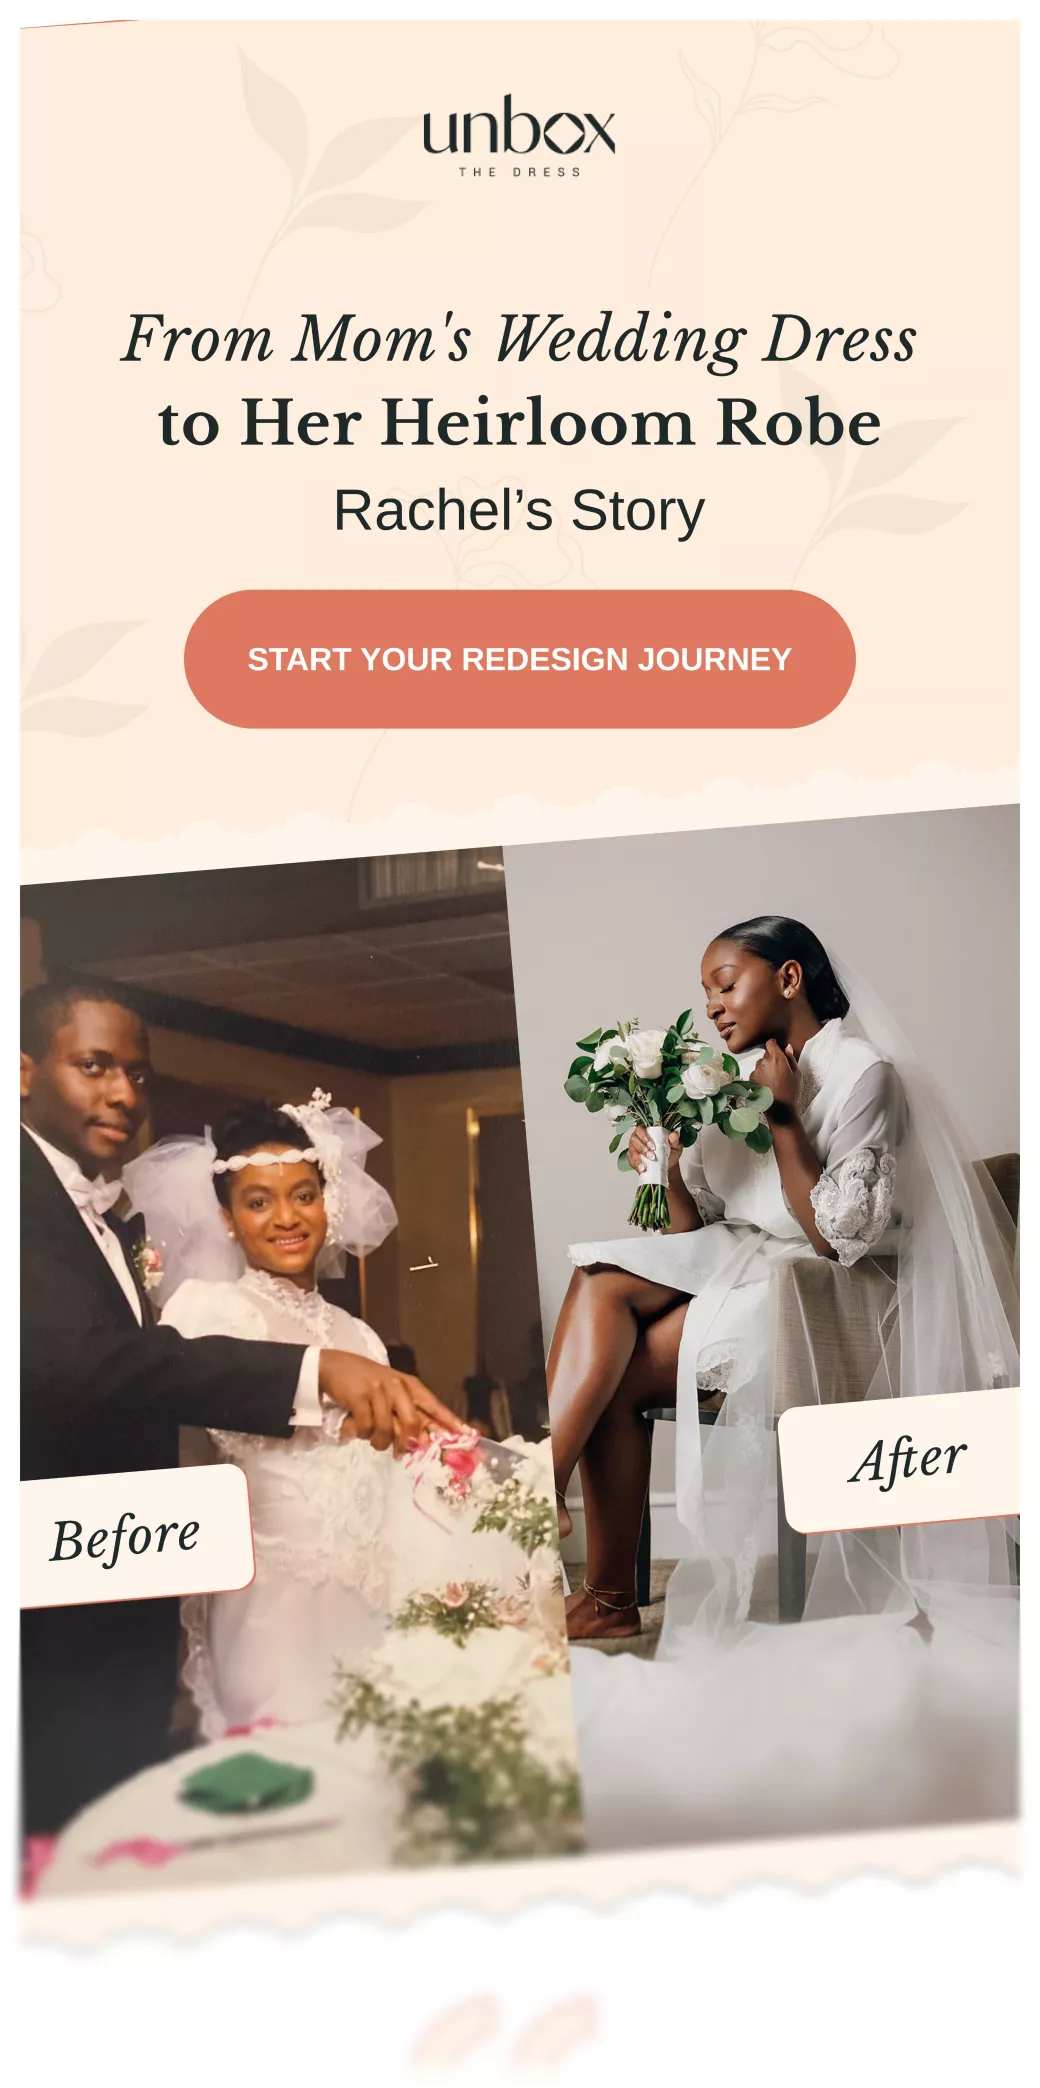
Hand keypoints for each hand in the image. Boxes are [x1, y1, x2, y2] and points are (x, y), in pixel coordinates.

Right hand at [317, 1350, 458, 1454]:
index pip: (434, 1405)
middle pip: (413, 1423)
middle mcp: (398, 1386)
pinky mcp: (360, 1397)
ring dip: (378, 1442)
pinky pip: (366, 1428)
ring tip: (372, 1438)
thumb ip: (405, 1414)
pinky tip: (355, 1427)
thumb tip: (419, 1444)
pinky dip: (360, 1433)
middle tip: (400, 1452)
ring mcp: (379, 1390)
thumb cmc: (366, 1382)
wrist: (335, 1366)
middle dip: (406, 1442)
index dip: (450, 1421)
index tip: (466, 1434)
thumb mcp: (391, 1393)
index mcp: (409, 1385)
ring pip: (387, 1430)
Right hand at [628, 1125, 681, 1175]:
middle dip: (643, 1148)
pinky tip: (642, 1169)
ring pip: (632, 1151)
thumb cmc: (670, 1152)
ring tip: (646, 1166)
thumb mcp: (675, 1146)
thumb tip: (674, 1134)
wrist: (668, 1165)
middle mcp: (638, 1138)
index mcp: (647, 1131)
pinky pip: (631, 1161)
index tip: (653, 1146)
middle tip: (652, 1156)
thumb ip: (675, 1139)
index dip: (644, 1136)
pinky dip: (637, 1165)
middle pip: (634, 1139)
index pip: (640, 1129)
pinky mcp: (632, 1159)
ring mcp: (634, 1148)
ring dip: (639, 1158)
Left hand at [749, 1038, 799, 1116]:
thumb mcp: (797, 1074)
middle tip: (779, 1071)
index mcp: (777, 1059)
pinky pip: (756, 1073)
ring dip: (765, 1068)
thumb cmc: (791, 1092)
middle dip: (771, 1059)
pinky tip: (767, 1085)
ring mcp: (756, 1071)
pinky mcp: (751, 1079)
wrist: (779, 1110)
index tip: (776, 1049)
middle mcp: (764, 1062)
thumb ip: (791, 1058)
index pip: (770, 1043)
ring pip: (760, 1064)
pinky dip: (760, 1077)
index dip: (774, 1045)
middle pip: (766, 1055)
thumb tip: (787, 1047)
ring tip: (773, 1080)